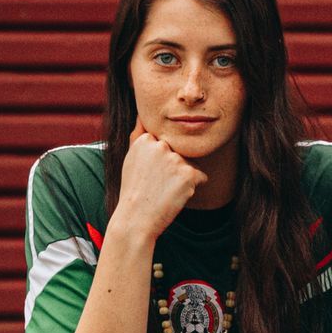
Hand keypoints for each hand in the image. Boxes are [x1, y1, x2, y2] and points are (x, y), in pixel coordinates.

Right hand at [118, 122, 207, 238]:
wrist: (136, 219)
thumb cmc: (134, 190)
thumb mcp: (130, 157)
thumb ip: (139, 134)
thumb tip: (143, 113)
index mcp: (146, 139)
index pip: (166, 144)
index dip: (160, 163)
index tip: (148, 175)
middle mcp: (160, 145)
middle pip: (180, 153)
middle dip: (173, 168)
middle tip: (156, 184)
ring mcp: (175, 159)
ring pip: (190, 165)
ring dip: (182, 178)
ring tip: (164, 190)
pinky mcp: (188, 174)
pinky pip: (201, 177)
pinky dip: (192, 188)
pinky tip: (174, 195)